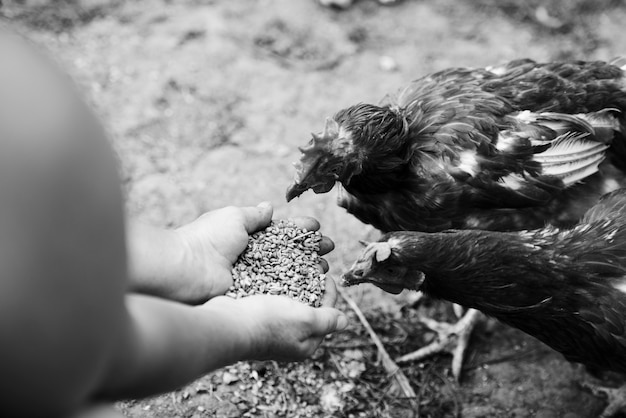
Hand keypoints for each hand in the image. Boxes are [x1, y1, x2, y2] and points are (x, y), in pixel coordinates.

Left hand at [174, 202, 333, 303]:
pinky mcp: (253, 295)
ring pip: (288, 273)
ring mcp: (254, 277)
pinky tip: (314, 288)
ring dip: (308, 270)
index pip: (280, 231)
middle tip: (328, 249)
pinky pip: (278, 292)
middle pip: (289, 253)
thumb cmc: (206, 239)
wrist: (185, 270)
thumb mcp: (233, 217)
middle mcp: (253, 256)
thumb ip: (254, 215)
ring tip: (325, 269)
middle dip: (310, 250)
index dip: (300, 229)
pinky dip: (297, 290)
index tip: (317, 227)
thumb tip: (269, 207)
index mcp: (248, 235)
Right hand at [205, 277, 347, 361]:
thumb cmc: (269, 323)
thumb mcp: (306, 320)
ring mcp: (272, 332)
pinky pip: (272, 303)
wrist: (227, 325)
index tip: (326, 273)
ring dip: (293, 285)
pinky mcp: (256, 322)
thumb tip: (345, 322)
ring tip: (293, 268)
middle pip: (308, 309)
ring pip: (289, 305)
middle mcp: (290, 340)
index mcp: (306, 344)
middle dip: (312, 287)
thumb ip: (327, 320)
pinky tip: (273, 276)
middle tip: (310, 268)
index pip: (327, 315)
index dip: (329, 292)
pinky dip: (275, 289)